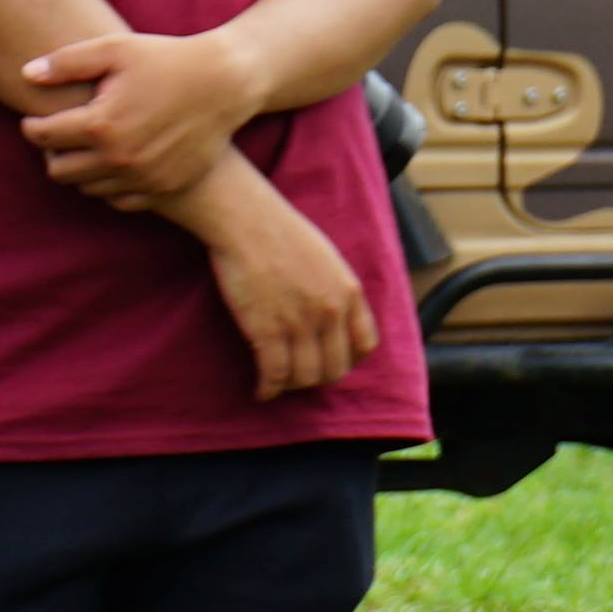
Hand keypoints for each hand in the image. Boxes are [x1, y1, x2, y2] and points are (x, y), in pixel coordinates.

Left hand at [16, 25, 259, 210]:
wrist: (225, 83)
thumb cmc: (166, 59)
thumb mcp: (115, 48)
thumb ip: (66, 62)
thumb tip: (26, 74)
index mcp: (101, 124)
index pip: (43, 136)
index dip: (32, 126)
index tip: (34, 119)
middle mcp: (119, 159)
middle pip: (60, 171)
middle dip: (52, 152)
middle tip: (60, 134)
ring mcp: (143, 179)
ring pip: (87, 189)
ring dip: (80, 170)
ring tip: (88, 145)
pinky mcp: (163, 188)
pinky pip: (119, 200)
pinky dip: (109, 185)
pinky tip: (114, 160)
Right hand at [176, 168, 376, 397]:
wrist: (247, 220)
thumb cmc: (280, 231)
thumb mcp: (326, 257)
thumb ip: (334, 288)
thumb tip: (330, 314)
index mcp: (348, 292)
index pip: (365, 345)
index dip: (349, 360)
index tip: (331, 361)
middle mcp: (330, 312)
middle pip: (335, 369)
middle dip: (319, 378)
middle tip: (301, 375)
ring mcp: (299, 324)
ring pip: (306, 377)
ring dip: (292, 385)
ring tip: (279, 382)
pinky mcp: (268, 331)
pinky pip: (274, 374)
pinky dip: (268, 389)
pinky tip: (261, 391)